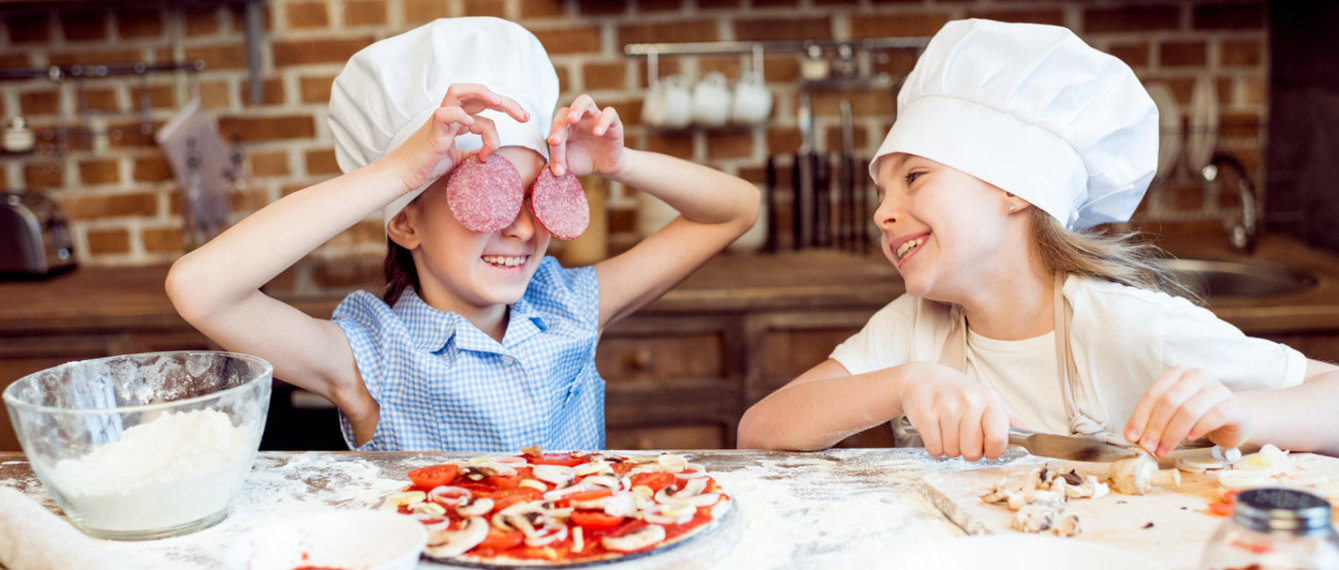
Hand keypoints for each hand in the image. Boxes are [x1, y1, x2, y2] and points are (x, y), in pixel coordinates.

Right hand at [388, 84, 529, 192]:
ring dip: (482, 95)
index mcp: (458, 119)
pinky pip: (445, 114)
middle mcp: (450, 114)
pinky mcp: (433, 132)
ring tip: (499, 106)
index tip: (525, 118)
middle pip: (478, 93)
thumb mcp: (459, 158)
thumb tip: (488, 154)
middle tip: (523, 116)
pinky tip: (470, 126)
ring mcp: (440, 120)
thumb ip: (474, 151)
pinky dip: (459, 116)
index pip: (486, 103)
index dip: (507, 107)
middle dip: (505, 101)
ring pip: (458, 91)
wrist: (403, 174)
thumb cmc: (427, 164)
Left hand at [546, 94, 624, 177]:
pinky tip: (598, 133)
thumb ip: (558, 163)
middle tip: (555, 140)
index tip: (555, 160)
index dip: (553, 141)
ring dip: (577, 107)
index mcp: (564, 127)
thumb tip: (548, 169)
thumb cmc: (583, 161)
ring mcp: (594, 117)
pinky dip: (603, 120)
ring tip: (572, 120)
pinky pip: (609, 113)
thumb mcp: (568, 165)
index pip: (555, 128)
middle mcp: (578, 118)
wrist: (605, 166)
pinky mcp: (613, 122)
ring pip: (585, 101)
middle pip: (565, 112)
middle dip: (558, 125)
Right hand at [898, 362, 1010, 460]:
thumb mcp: (984, 399)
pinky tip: (934, 429)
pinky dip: (933, 445)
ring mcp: (946, 407)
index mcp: (990, 399)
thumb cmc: (956, 392)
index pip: (998, 442)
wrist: (922, 377)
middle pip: (972, 453)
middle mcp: (970, 401)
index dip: (991, 450)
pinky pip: (934, 449)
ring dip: (948, 446)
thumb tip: (1028, 432)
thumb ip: (1005, 420)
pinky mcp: (925, 414)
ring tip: (946, 428)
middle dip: (965, 449)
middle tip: (960, 433)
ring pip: (951, 452)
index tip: (985, 444)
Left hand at [1124, 365, 1251, 455]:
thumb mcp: (1173, 413)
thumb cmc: (1199, 415)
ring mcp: (1217, 389)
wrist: (1234, 418)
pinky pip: (1212, 417)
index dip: (1140, 417)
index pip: (1153, 394)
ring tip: (1164, 449)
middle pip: (1169, 402)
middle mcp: (1198, 376)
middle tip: (1148, 447)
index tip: (1131, 437)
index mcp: (1178, 373)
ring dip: (1172, 434)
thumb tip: (1134, 437)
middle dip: (1155, 427)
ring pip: (1188, 411)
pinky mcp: (1233, 405)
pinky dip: (1197, 430)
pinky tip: (1190, 438)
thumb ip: (1154, 420)